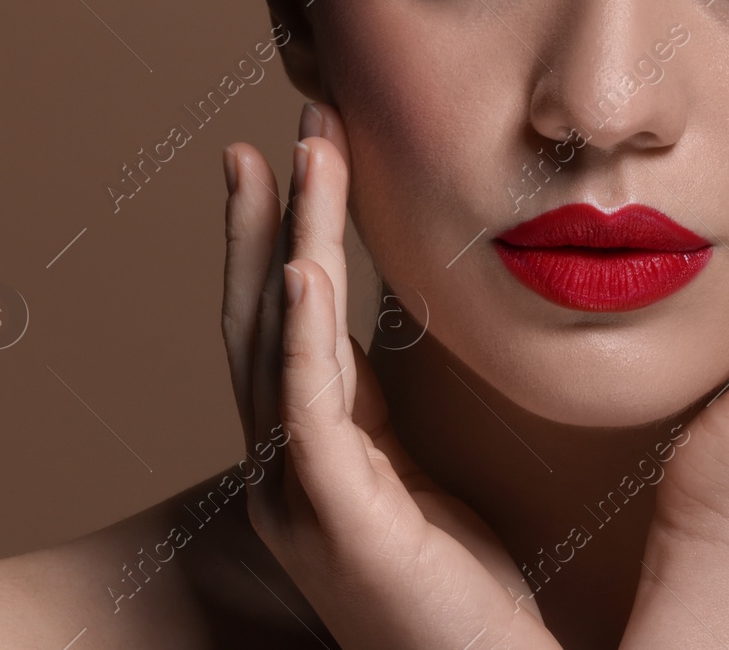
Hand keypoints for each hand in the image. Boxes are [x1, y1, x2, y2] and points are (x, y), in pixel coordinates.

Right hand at [221, 102, 561, 648]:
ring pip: (280, 340)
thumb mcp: (428, 489)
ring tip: (303, 152)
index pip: (287, 326)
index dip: (283, 237)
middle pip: (262, 316)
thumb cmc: (466, 603)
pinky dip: (300, 333)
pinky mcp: (340, 519)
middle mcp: (288, 468)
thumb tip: (413, 343)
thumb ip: (399, 424)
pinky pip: (311, 408)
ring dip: (290, 236)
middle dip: (266, 217)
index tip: (296, 159)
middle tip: (278, 126)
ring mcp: (301, 494)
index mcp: (316, 455)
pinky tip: (301, 263)